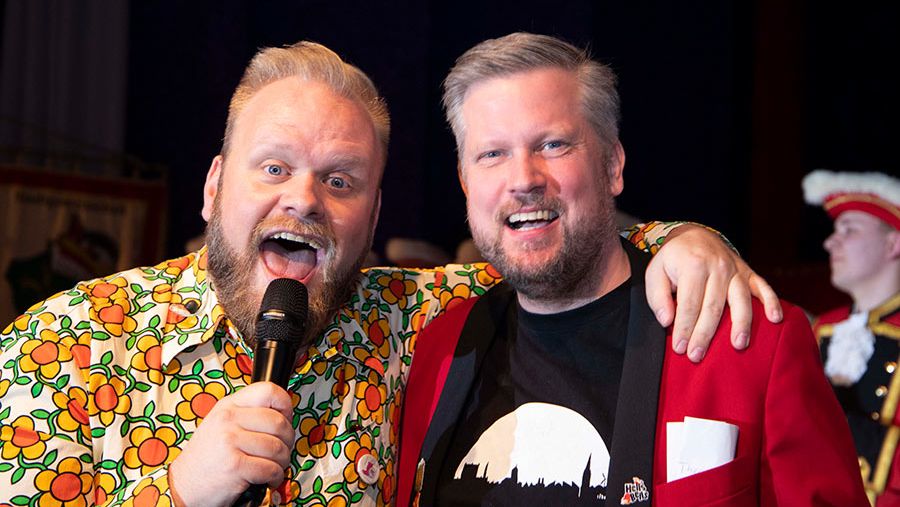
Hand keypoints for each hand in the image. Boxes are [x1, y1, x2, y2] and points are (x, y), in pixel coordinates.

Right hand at [169, 382, 294, 506]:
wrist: (182, 485)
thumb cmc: (207, 458)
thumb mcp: (222, 424)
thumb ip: (248, 414)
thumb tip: (284, 414)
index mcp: (229, 405)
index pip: (268, 390)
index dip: (285, 405)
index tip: (286, 418)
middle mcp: (228, 419)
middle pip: (279, 422)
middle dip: (288, 440)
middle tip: (282, 450)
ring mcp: (230, 441)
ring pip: (277, 447)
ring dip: (282, 462)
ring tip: (274, 466)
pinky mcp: (234, 465)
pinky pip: (270, 468)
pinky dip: (275, 477)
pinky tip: (267, 479)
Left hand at [645, 224, 781, 361]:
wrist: (695, 235)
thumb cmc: (674, 259)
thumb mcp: (655, 272)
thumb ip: (658, 297)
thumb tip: (667, 320)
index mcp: (693, 266)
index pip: (689, 304)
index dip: (685, 328)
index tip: (680, 348)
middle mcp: (717, 267)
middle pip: (713, 307)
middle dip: (705, 334)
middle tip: (697, 355)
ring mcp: (736, 269)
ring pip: (741, 300)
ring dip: (741, 324)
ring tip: (738, 345)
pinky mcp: (748, 272)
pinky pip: (763, 287)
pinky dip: (771, 302)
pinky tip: (775, 319)